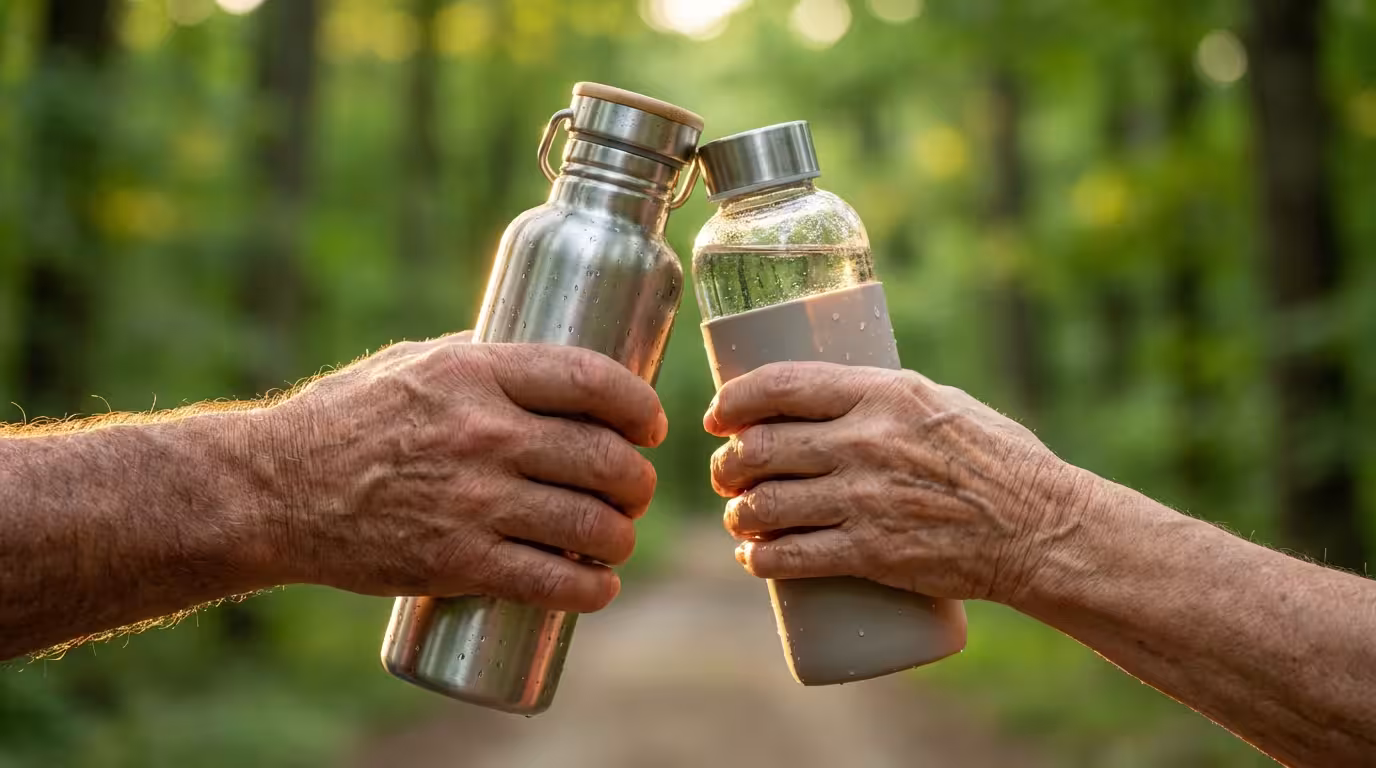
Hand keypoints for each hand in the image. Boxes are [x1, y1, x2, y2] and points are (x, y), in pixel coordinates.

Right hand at [260, 332, 665, 612]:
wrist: (273, 491)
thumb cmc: (344, 419)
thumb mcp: (413, 362)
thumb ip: (481, 363)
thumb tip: (546, 367)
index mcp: (476, 374)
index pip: (590, 380)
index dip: (637, 405)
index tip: (650, 424)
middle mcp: (484, 434)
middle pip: (604, 457)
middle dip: (637, 479)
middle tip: (635, 489)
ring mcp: (473, 502)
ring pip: (590, 524)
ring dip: (622, 537)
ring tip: (617, 538)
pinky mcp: (457, 561)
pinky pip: (550, 581)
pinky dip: (591, 590)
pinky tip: (600, 587)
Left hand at [705, 362, 1089, 603]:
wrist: (1040, 529)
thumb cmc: (998, 459)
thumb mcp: (941, 402)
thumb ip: (883, 399)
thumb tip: (826, 400)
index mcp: (882, 393)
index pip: (780, 385)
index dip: (734, 401)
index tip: (718, 417)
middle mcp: (865, 442)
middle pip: (760, 448)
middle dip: (728, 464)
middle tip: (727, 474)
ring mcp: (864, 500)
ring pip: (765, 504)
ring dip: (737, 513)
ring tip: (740, 517)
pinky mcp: (869, 553)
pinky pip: (789, 557)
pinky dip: (758, 558)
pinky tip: (751, 557)